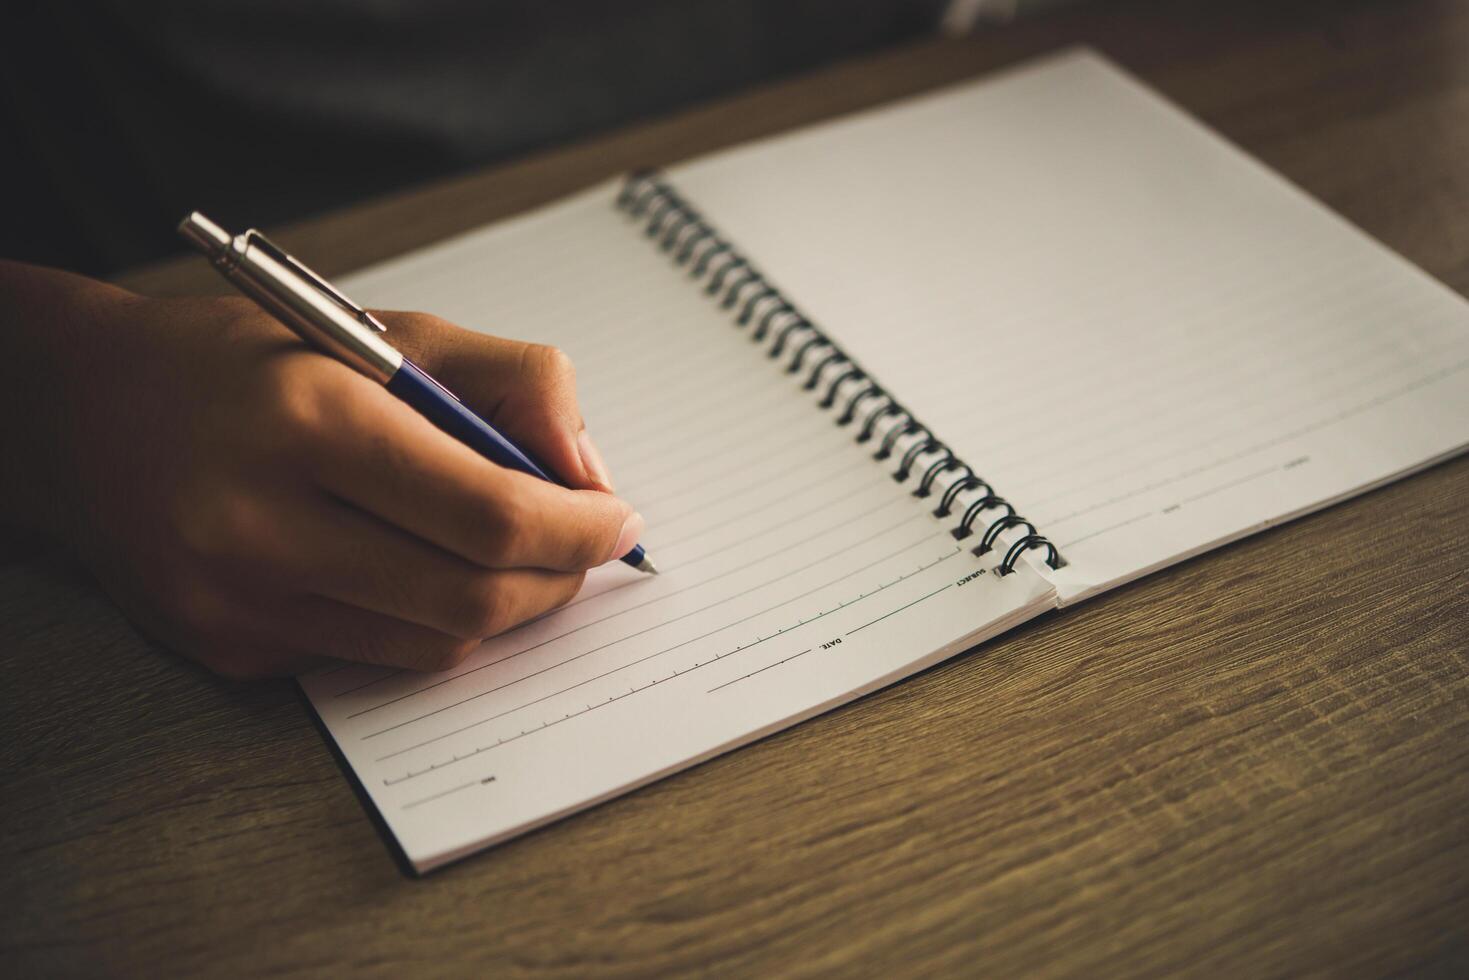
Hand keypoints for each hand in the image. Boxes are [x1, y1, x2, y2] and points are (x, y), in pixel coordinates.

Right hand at [0, 262, 638, 677]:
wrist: (82, 413)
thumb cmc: (249, 361)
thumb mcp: (385, 329)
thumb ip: (513, 381)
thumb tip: (589, 475)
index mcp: (309, 418)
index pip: (489, 514)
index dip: (579, 528)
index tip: (617, 518)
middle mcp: (260, 522)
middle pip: (472, 599)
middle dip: (557, 579)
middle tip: (581, 546)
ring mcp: (237, 600)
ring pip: (433, 644)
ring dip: (503, 607)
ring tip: (511, 553)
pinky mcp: (227, 649)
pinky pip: (375, 656)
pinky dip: (428, 620)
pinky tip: (419, 569)